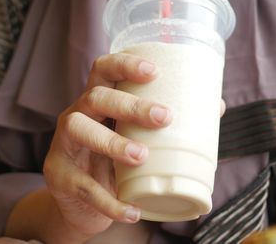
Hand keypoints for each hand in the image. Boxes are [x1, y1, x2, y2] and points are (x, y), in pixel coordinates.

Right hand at [43, 53, 171, 239]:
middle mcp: (76, 116)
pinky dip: (110, 201)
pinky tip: (133, 210)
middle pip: (95, 97)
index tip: (153, 70)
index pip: (103, 70)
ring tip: (142, 156)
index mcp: (97, 102)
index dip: (124, 64)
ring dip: (112, 142)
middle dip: (130, 104)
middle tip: (164, 117)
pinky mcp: (60, 176)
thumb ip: (166, 124)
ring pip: (80, 130)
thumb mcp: (134, 139)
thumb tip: (216, 106)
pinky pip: (83, 186)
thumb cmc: (113, 162)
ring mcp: (63, 145)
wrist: (81, 203)